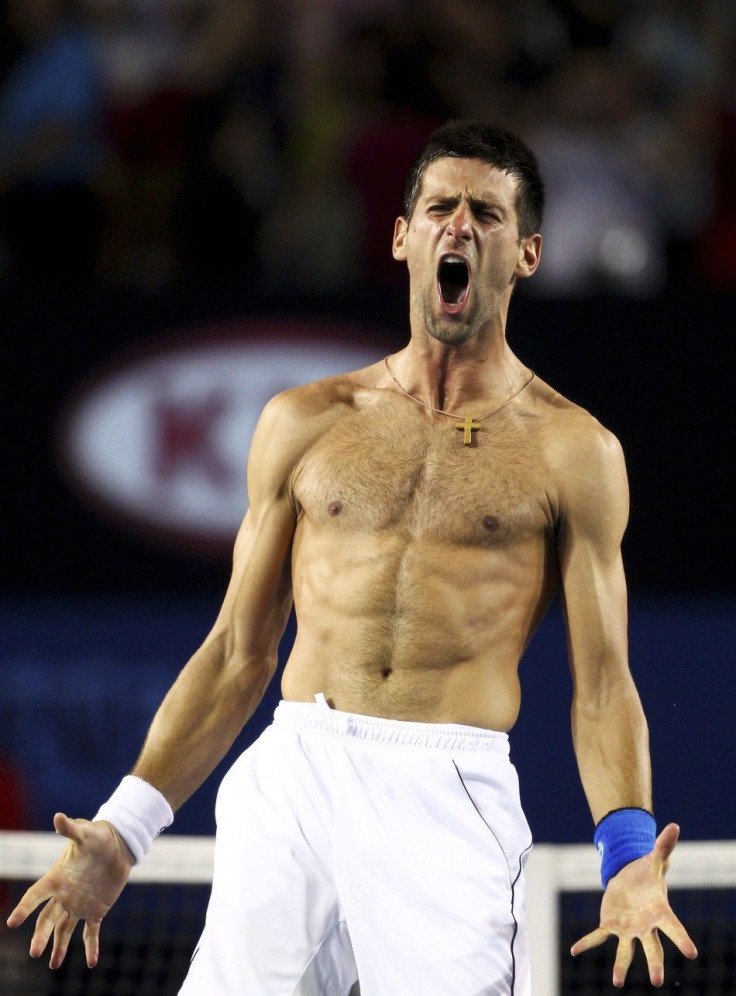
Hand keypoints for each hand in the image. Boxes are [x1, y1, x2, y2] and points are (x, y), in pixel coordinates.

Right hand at [6, 812, 134, 968]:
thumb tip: (58, 816)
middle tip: (34, 953)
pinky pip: (90, 933)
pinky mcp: (96, 911)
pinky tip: (92, 962)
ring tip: (54, 965)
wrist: (119, 845)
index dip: (24, 908)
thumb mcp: (85, 832)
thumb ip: (71, 828)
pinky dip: (91, 947)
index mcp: (57, 878)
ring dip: (59, 947)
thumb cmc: (99, 836)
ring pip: (64, 929)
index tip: (12, 922)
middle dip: (40, 935)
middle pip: (47, 919)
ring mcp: (79, 905)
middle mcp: (64, 895)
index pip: (36, 895)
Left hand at [570, 823, 697, 987]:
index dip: (681, 939)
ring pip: (626, 950)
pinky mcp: (610, 925)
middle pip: (652, 947)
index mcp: (659, 911)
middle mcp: (645, 925)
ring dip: (621, 966)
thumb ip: (664, 846)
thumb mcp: (654, 859)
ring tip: (617, 982)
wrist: (630, 879)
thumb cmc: (646, 874)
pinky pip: (597, 936)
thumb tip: (675, 826)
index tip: (691, 954)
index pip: (673, 927)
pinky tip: (573, 950)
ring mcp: (628, 928)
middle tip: (656, 981)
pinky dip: (586, 943)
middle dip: (654, 963)